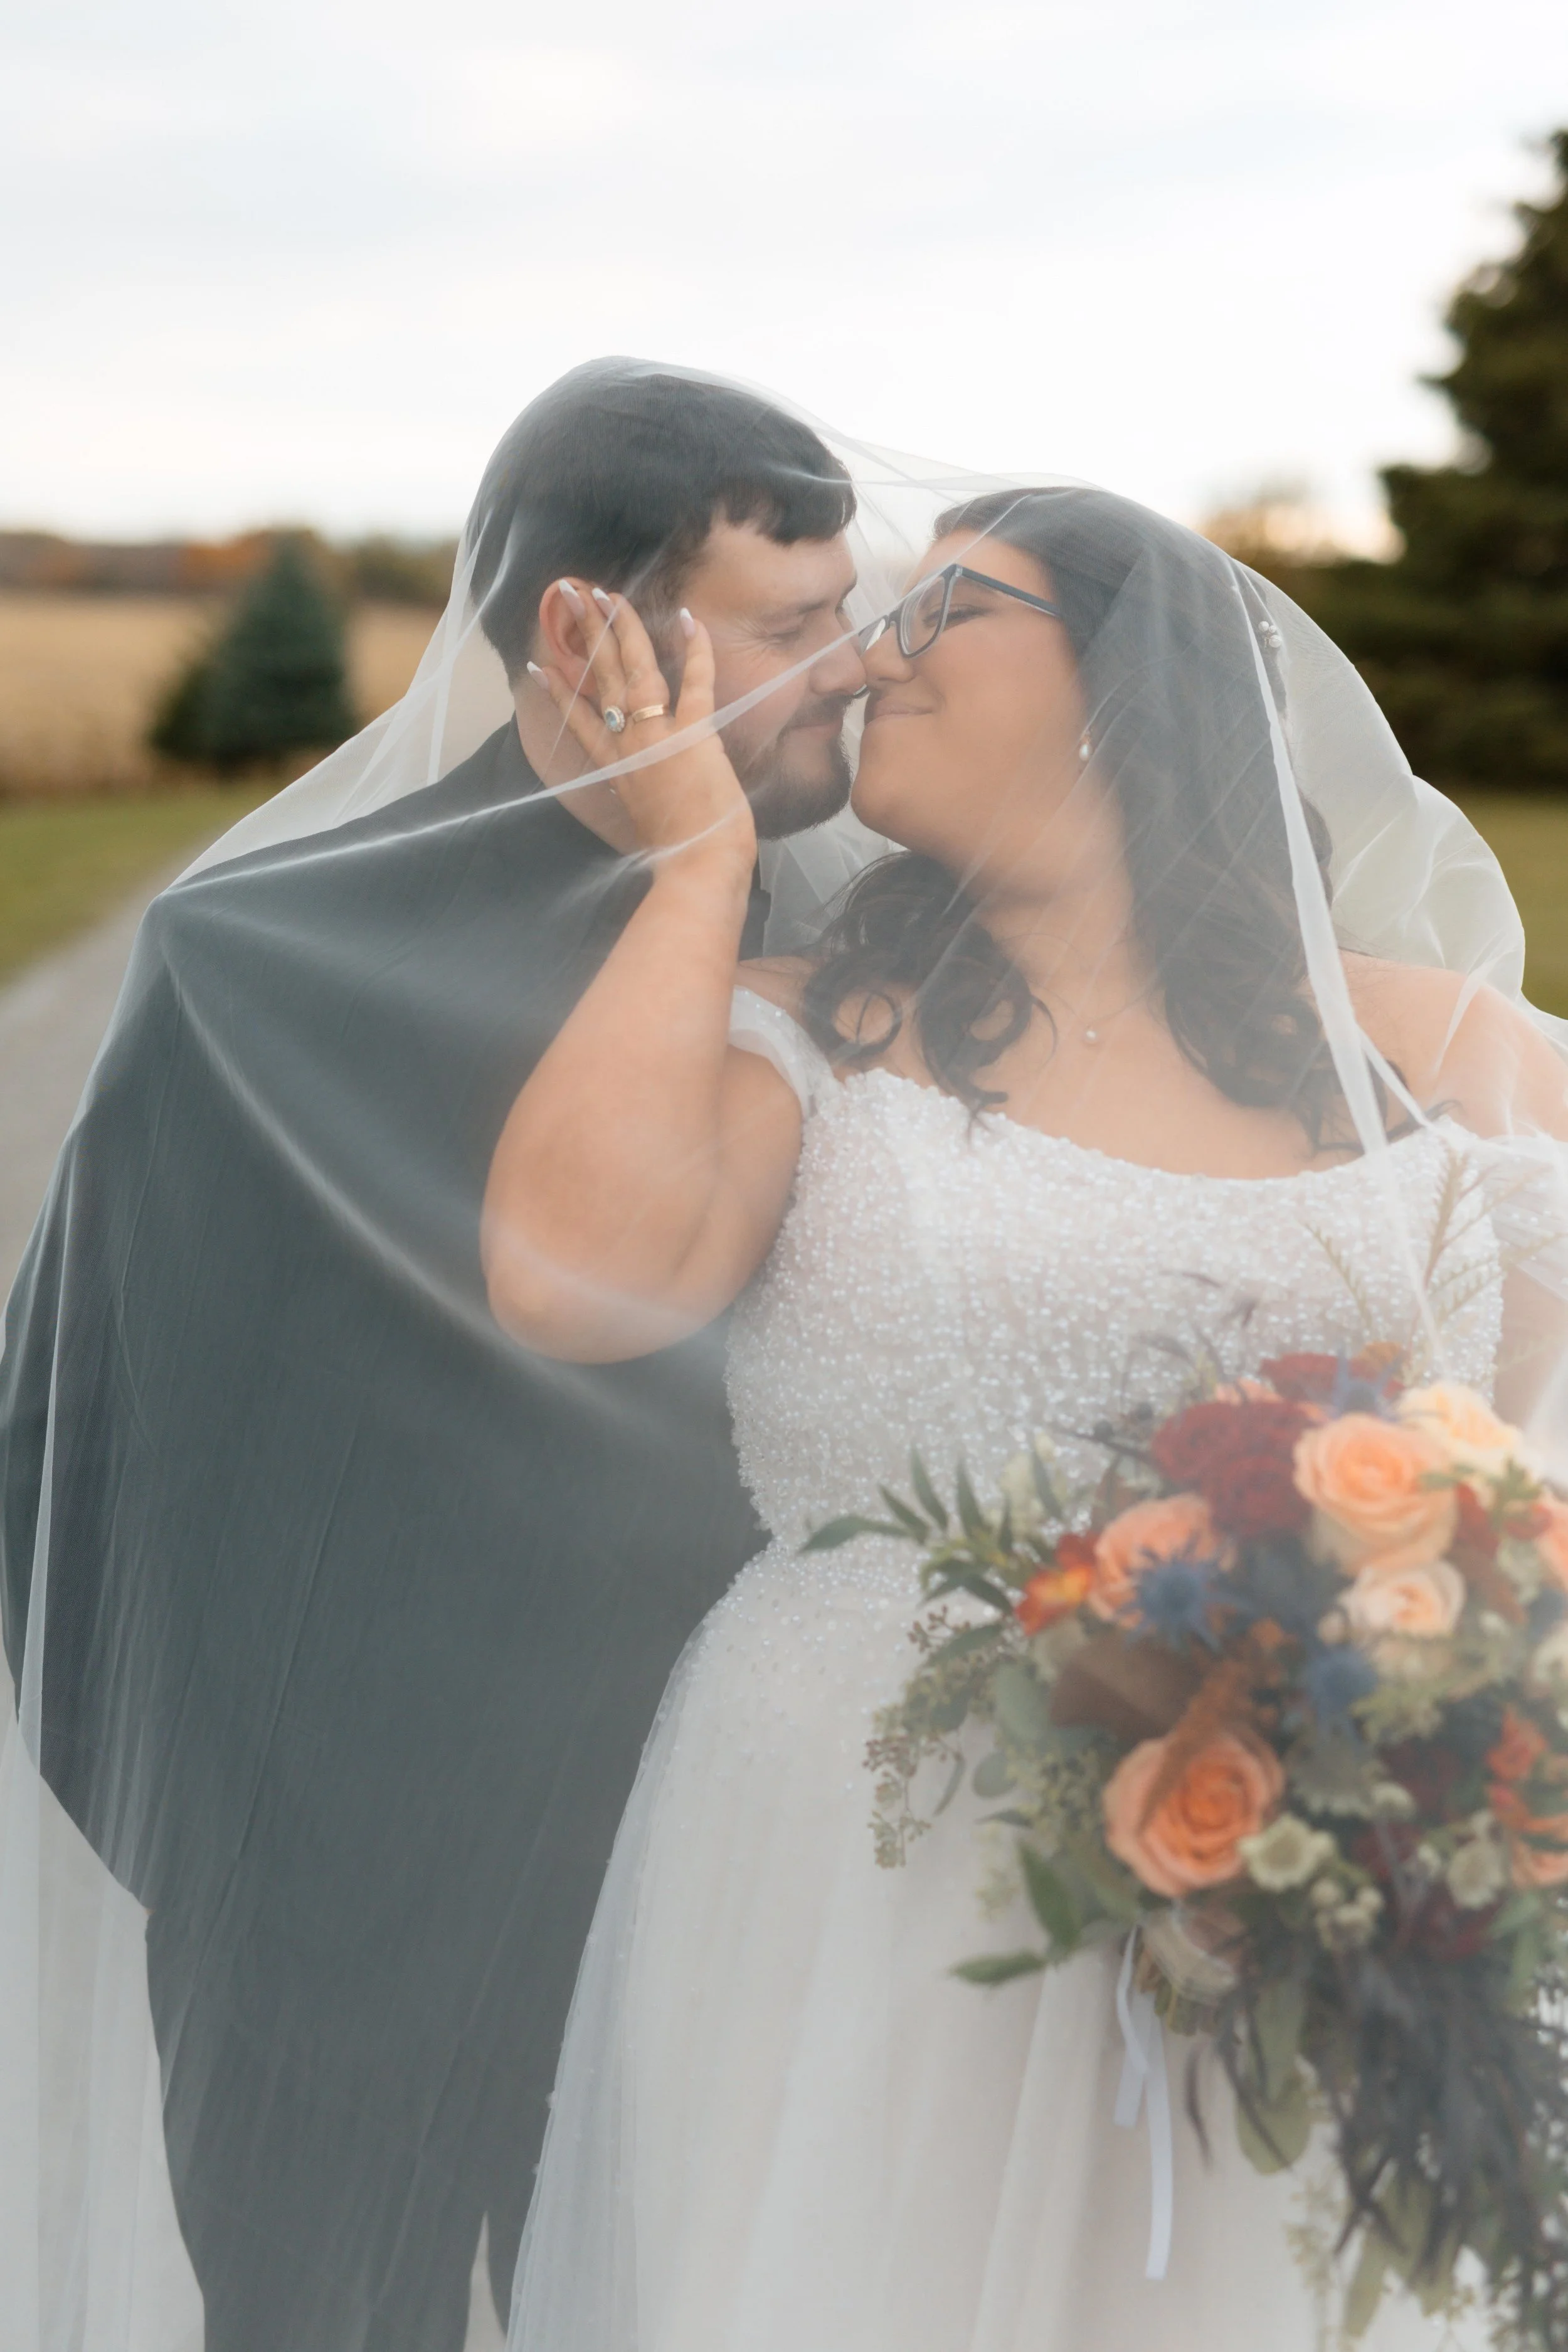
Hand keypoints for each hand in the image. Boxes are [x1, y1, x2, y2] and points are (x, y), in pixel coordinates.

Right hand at [529, 584, 756, 872]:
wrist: (697, 868)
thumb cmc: (678, 854)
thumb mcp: (644, 823)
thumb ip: (637, 798)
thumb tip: (640, 794)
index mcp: (615, 768)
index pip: (579, 720)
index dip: (558, 690)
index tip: (539, 664)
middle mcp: (629, 745)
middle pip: (601, 679)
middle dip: (585, 633)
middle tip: (571, 595)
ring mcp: (658, 736)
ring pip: (636, 671)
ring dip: (621, 628)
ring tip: (607, 594)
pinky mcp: (693, 735)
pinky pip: (695, 682)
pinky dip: (694, 650)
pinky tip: (687, 617)